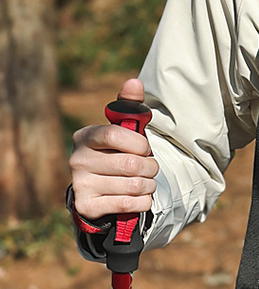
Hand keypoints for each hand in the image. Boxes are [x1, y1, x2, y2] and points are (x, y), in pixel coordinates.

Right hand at [69, 79, 158, 220]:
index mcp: (85, 136)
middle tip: (151, 169)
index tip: (145, 148)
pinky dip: (143, 202)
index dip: (139, 143)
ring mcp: (80, 184)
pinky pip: (128, 204)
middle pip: (130, 163)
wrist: (100, 192)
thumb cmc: (116, 155)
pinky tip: (141, 198)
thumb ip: (130, 107)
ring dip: (149, 185)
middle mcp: (77, 159)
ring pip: (133, 185)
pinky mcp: (87, 206)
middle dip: (151, 167)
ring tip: (146, 183)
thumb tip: (135, 81)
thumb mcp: (123, 132)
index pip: (116, 134)